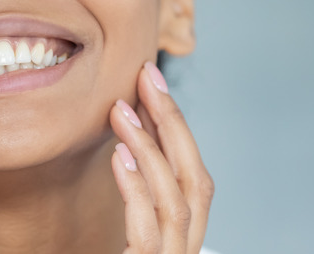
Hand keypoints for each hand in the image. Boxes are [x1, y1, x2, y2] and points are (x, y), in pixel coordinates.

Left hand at [109, 62, 214, 253]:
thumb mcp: (121, 237)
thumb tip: (126, 143)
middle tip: (146, 77)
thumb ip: (133, 200)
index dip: (177, 129)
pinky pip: (148, 230)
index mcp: (179, 240)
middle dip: (174, 124)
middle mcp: (182, 252)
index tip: (151, 84)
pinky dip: (137, 189)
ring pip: (177, 201)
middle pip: (194, 181)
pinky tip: (119, 155)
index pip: (190, 178)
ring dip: (152, 148)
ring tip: (121, 109)